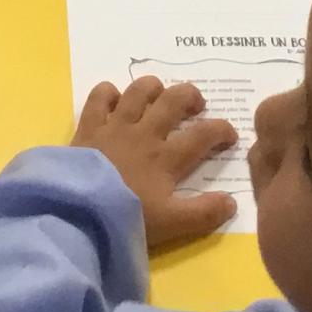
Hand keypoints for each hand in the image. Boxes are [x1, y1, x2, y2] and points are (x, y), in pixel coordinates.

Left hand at [72, 76, 238, 248]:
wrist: (79, 211)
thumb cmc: (127, 217)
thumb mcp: (172, 224)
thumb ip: (204, 213)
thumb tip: (232, 202)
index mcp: (166, 158)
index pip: (202, 135)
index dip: (221, 129)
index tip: (229, 134)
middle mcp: (144, 134)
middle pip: (172, 101)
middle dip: (189, 96)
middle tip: (196, 105)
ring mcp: (115, 126)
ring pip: (138, 91)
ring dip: (153, 87)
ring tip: (160, 94)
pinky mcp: (89, 127)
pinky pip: (100, 97)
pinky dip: (109, 93)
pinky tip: (115, 100)